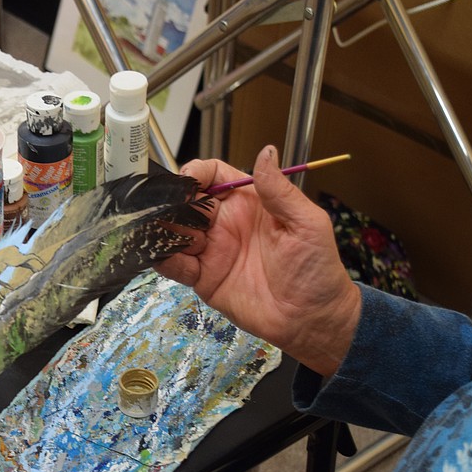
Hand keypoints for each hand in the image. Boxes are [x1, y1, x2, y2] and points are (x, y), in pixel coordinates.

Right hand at [155, 145, 360, 377]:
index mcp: (249, 203)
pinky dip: (162, 258)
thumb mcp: (306, 224)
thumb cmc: (316, 270)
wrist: (311, 320)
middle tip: (166, 209)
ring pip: (175, 232)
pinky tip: (159, 255)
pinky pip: (175, 265)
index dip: (198, 172)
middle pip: (187, 202)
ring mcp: (211, 251)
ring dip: (162, 228)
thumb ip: (280, 191)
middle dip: (172, 201)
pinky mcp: (202, 278)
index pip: (214, 176)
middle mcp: (224, 223)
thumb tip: (266, 151)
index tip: (188, 179)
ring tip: (155, 231)